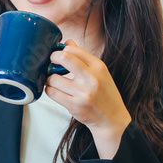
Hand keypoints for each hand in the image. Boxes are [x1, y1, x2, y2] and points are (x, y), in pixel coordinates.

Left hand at [44, 40, 131, 158]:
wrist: (112, 119)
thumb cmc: (105, 94)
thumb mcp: (100, 72)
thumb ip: (83, 57)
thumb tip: (67, 42)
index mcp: (98, 66)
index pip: (73, 50)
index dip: (61, 51)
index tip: (58, 56)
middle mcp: (91, 78)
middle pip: (63, 58)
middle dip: (52, 59)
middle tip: (51, 63)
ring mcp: (83, 93)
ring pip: (53, 78)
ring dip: (50, 79)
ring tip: (55, 81)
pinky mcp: (74, 106)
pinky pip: (52, 93)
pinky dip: (50, 90)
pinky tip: (56, 91)